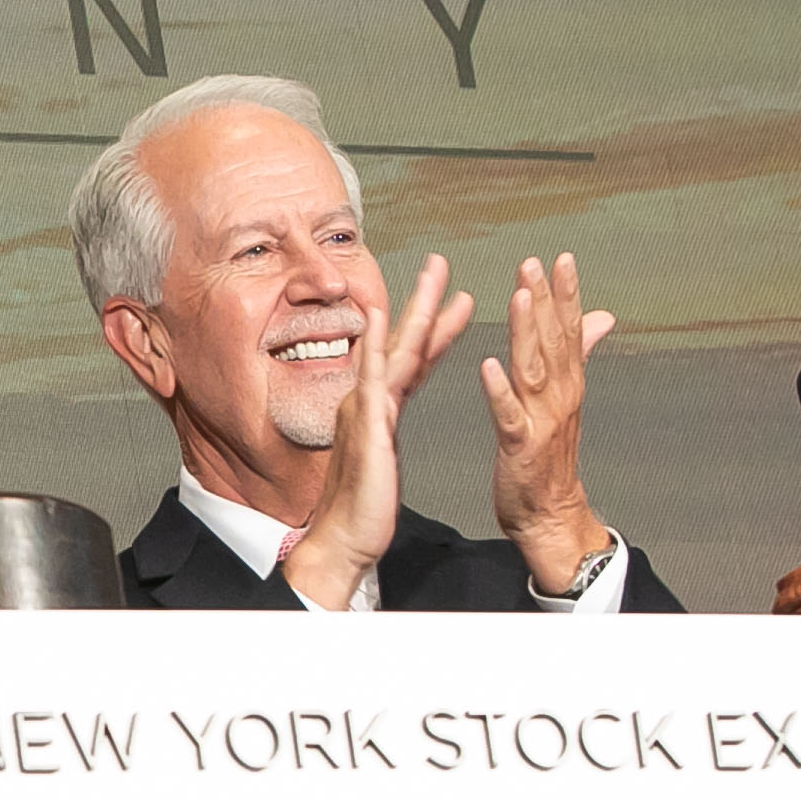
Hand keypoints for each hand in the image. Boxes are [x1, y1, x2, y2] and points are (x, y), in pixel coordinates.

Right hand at [275, 254, 472, 610]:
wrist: (344, 538)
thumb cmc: (364, 507)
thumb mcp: (384, 458)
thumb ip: (386, 431)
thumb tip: (388, 419)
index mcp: (381, 408)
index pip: (414, 360)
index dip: (435, 328)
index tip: (456, 300)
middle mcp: (371, 400)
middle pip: (404, 342)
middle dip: (425, 301)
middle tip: (441, 263)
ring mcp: (367, 408)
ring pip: (396, 349)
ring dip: (414, 309)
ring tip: (432, 275)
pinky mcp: (365, 423)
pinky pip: (372, 377)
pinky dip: (377, 344)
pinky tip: (379, 317)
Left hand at [481, 252, 619, 592]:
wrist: (551, 514)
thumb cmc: (551, 457)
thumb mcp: (567, 399)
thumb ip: (579, 353)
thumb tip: (601, 316)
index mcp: (568, 384)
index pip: (570, 330)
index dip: (567, 294)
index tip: (562, 258)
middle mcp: (560, 397)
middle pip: (554, 342)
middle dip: (546, 301)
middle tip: (533, 263)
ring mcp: (541, 421)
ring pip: (534, 369)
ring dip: (528, 332)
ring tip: (521, 296)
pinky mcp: (519, 446)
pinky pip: (508, 415)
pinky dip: (500, 391)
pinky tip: (489, 365)